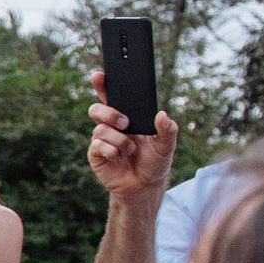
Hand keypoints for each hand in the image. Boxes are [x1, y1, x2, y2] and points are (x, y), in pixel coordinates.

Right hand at [86, 71, 177, 205]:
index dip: (103, 84)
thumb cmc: (155, 162)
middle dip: (109, 113)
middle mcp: (111, 126)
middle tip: (126, 123)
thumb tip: (163, 115)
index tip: (100, 75)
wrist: (144, 186)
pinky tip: (119, 157)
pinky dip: (111, 150)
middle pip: (97, 109)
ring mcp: (102, 140)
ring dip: (118, 139)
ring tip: (130, 149)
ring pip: (100, 129)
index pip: (113, 97)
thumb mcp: (167, 146)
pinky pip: (97, 146)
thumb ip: (168, 130)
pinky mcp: (96, 155)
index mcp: (127, 117)